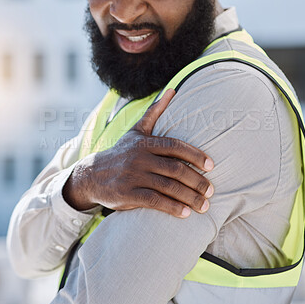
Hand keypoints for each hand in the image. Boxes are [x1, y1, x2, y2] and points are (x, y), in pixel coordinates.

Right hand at [63, 89, 213, 217]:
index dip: (195, 156)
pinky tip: (185, 213)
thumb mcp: (137, 131)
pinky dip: (172, 208)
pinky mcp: (127, 194)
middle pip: (175, 169)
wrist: (92, 174)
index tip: (211, 166)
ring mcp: (133, 176)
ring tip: (204, 205)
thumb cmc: (122, 152)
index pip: (175, 147)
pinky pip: (154, 201)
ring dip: (189, 197)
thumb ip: (155, 112)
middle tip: (211, 191)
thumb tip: (173, 90)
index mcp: (145, 143)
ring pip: (168, 187)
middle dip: (197, 181)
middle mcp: (140, 158)